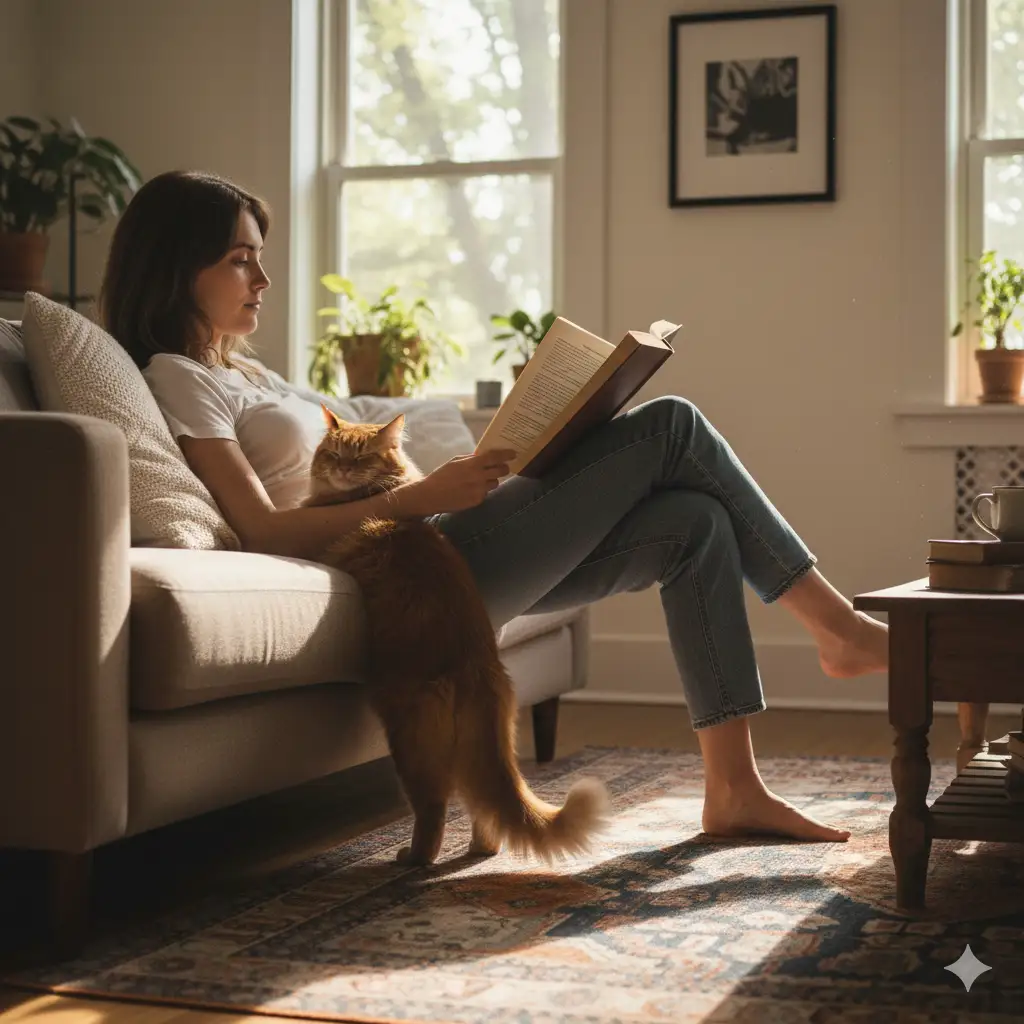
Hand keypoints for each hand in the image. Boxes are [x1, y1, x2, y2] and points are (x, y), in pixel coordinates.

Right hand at [400, 449, 518, 514]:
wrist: (431, 496)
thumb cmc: (441, 476)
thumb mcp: (455, 461)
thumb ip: (471, 459)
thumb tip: (484, 456)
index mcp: (472, 464)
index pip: (495, 457)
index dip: (506, 454)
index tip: (513, 453)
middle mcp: (478, 477)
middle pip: (501, 471)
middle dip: (504, 468)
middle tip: (502, 467)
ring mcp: (479, 490)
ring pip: (495, 483)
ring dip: (491, 480)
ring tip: (479, 480)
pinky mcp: (477, 500)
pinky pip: (485, 493)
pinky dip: (481, 490)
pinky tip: (470, 490)